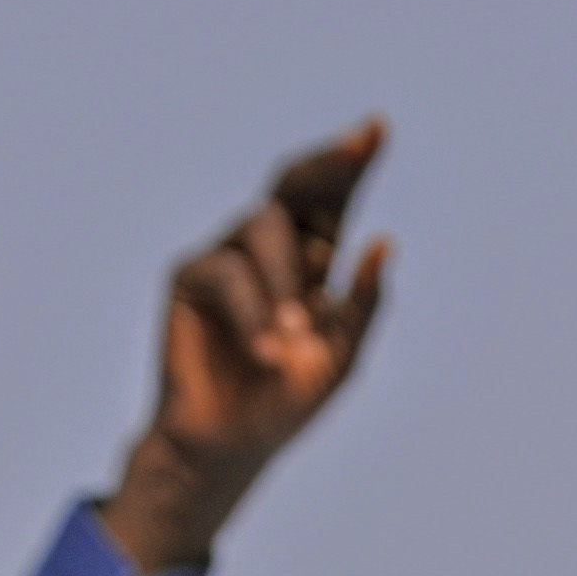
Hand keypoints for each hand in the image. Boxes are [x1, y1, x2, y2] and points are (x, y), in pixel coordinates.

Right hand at [102, 120, 392, 574]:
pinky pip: (227, 271)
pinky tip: (264, 352)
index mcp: (311, 262)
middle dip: (328, 163)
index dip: (351, 163)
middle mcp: (269, 250)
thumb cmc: (285, 404)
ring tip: (294, 340)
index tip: (377, 128)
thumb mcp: (340, 358)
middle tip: (358, 146)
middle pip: (296, 185)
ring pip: (264, 228)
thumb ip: (363, 303)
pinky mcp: (191, 277)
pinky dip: (252, 312)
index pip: (333, 202)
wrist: (229, 447)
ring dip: (286, 284)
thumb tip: (385, 240)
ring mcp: (228, 257)